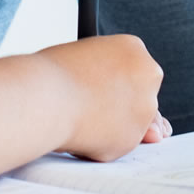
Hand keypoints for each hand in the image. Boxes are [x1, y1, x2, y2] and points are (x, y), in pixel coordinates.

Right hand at [36, 35, 168, 160]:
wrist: (45, 97)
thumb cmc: (53, 74)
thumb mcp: (87, 57)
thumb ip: (108, 74)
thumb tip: (121, 101)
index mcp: (134, 49)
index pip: (132, 72)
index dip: (110, 85)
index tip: (94, 89)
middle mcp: (148, 75)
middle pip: (138, 97)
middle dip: (116, 106)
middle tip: (86, 104)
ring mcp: (145, 108)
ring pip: (129, 123)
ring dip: (108, 126)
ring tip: (79, 114)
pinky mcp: (133, 137)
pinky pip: (117, 145)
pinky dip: (99, 145)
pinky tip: (81, 130)